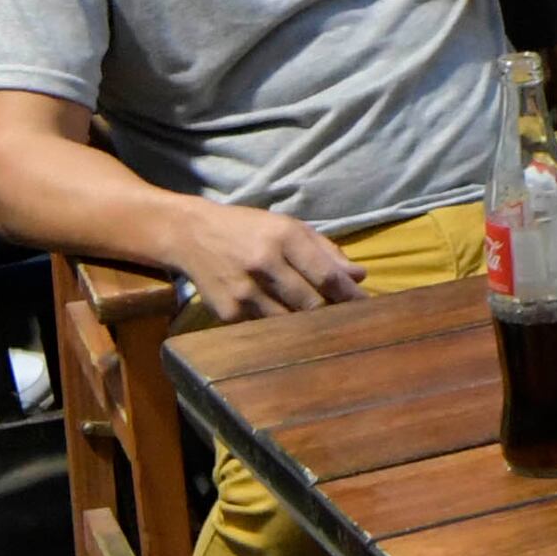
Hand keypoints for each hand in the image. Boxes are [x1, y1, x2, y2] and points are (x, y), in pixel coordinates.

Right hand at [173, 200, 366, 321]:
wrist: (189, 235)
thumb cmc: (248, 229)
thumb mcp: (287, 226)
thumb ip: (325, 250)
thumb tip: (358, 276)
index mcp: (282, 237)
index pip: (326, 275)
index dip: (350, 295)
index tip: (366, 307)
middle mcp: (263, 264)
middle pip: (312, 304)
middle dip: (332, 314)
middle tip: (347, 321)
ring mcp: (244, 291)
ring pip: (290, 322)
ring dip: (307, 326)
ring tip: (320, 325)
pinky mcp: (228, 313)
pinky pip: (265, 328)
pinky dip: (279, 328)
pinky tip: (286, 325)